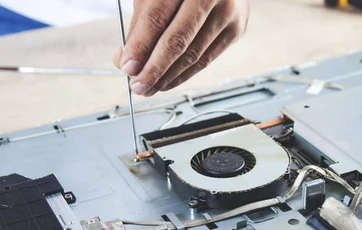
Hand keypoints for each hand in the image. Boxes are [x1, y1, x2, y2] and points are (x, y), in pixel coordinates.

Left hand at [113, 0, 249, 96]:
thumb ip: (140, 25)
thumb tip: (125, 61)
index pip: (157, 17)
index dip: (140, 46)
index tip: (127, 68)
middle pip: (178, 40)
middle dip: (154, 69)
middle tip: (138, 85)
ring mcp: (228, 10)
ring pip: (193, 54)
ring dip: (167, 77)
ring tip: (149, 87)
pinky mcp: (236, 28)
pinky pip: (206, 59)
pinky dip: (184, 75)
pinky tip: (168, 82)